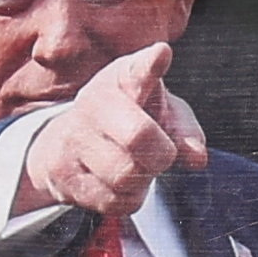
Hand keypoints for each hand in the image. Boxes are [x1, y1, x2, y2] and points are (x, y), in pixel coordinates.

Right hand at [15, 42, 207, 226]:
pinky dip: (126, 198)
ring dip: (142, 179)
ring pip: (125, 175)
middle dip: (161, 154)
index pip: (137, 71)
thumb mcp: (162, 112)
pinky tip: (117, 182)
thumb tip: (197, 157)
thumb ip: (186, 130)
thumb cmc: (128, 120)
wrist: (67, 140)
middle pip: (138, 137)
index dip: (149, 66)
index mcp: (122, 78)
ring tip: (134, 166)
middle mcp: (92, 103)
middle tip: (160, 153)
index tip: (160, 55)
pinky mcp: (60, 173)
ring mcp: (71, 138)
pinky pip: (112, 201)